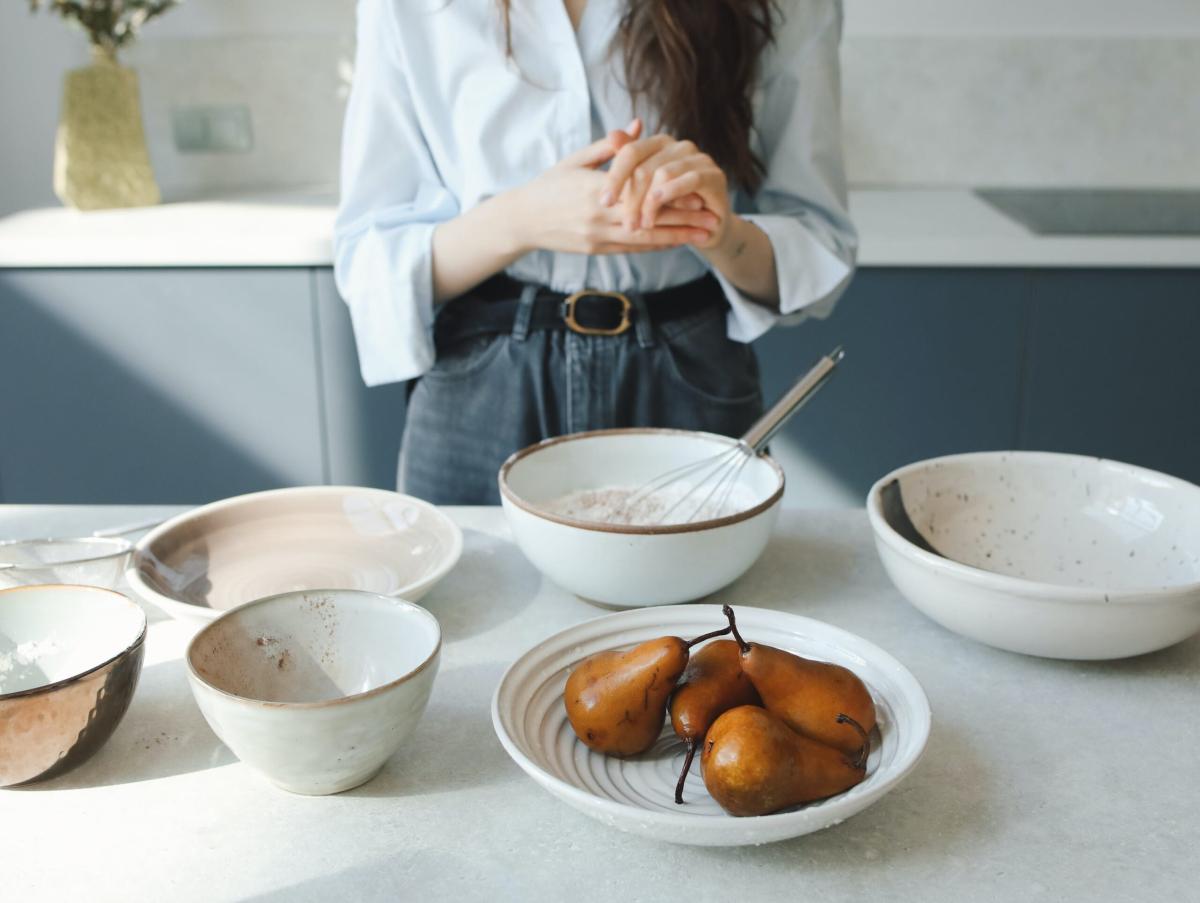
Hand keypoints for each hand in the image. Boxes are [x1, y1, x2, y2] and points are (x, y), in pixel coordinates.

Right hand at [512, 126, 717, 255]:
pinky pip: (631, 248)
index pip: (642, 192)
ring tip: (703, 236)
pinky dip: (655, 245)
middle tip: (713, 218)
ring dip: (676, 237)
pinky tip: (675, 242)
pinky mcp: (596, 250)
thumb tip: (638, 126)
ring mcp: (598, 236)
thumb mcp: (576, 159)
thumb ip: (609, 147)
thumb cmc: (548, 185)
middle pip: (650, 219)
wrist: (521, 220)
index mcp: (596, 189)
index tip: (698, 191)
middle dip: (684, 220)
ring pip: (645, 238)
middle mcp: (599, 216)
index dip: (672, 195)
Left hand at [600, 133, 732, 251]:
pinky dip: (671, 194)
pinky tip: (659, 211)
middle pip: (645, 167)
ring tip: (643, 225)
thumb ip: (628, 166)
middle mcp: (679, 146)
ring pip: (664, 173)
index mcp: (659, 144)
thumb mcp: (644, 193)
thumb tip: (611, 134)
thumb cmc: (671, 210)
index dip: (615, 177)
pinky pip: (689, 180)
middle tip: (626, 224)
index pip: (630, 152)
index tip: (604, 202)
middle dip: (632, 198)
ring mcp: (699, 158)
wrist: (707, 229)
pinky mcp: (714, 175)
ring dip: (649, 203)